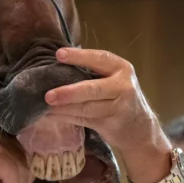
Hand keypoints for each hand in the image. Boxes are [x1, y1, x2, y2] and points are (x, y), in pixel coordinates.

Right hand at [0, 125, 34, 182]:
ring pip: (24, 169)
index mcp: (4, 133)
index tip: (22, 177)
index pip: (32, 146)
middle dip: (20, 181)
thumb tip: (44, 167)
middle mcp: (0, 131)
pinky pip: (14, 174)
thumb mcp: (6, 172)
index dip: (31, 164)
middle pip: (29, 160)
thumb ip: (21, 164)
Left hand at [44, 47, 172, 182]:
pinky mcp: (110, 125)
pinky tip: (50, 115)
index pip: (100, 59)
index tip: (59, 55)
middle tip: (48, 95)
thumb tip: (57, 62)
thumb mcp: (114, 78)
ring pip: (86, 108)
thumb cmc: (119, 96)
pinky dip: (65, 117)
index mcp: (122, 68)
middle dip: (69, 92)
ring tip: (44, 106)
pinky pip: (83, 120)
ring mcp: (118, 108)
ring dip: (63, 108)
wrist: (139, 127)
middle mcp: (123, 87)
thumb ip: (93, 71)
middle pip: (93, 89)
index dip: (79, 57)